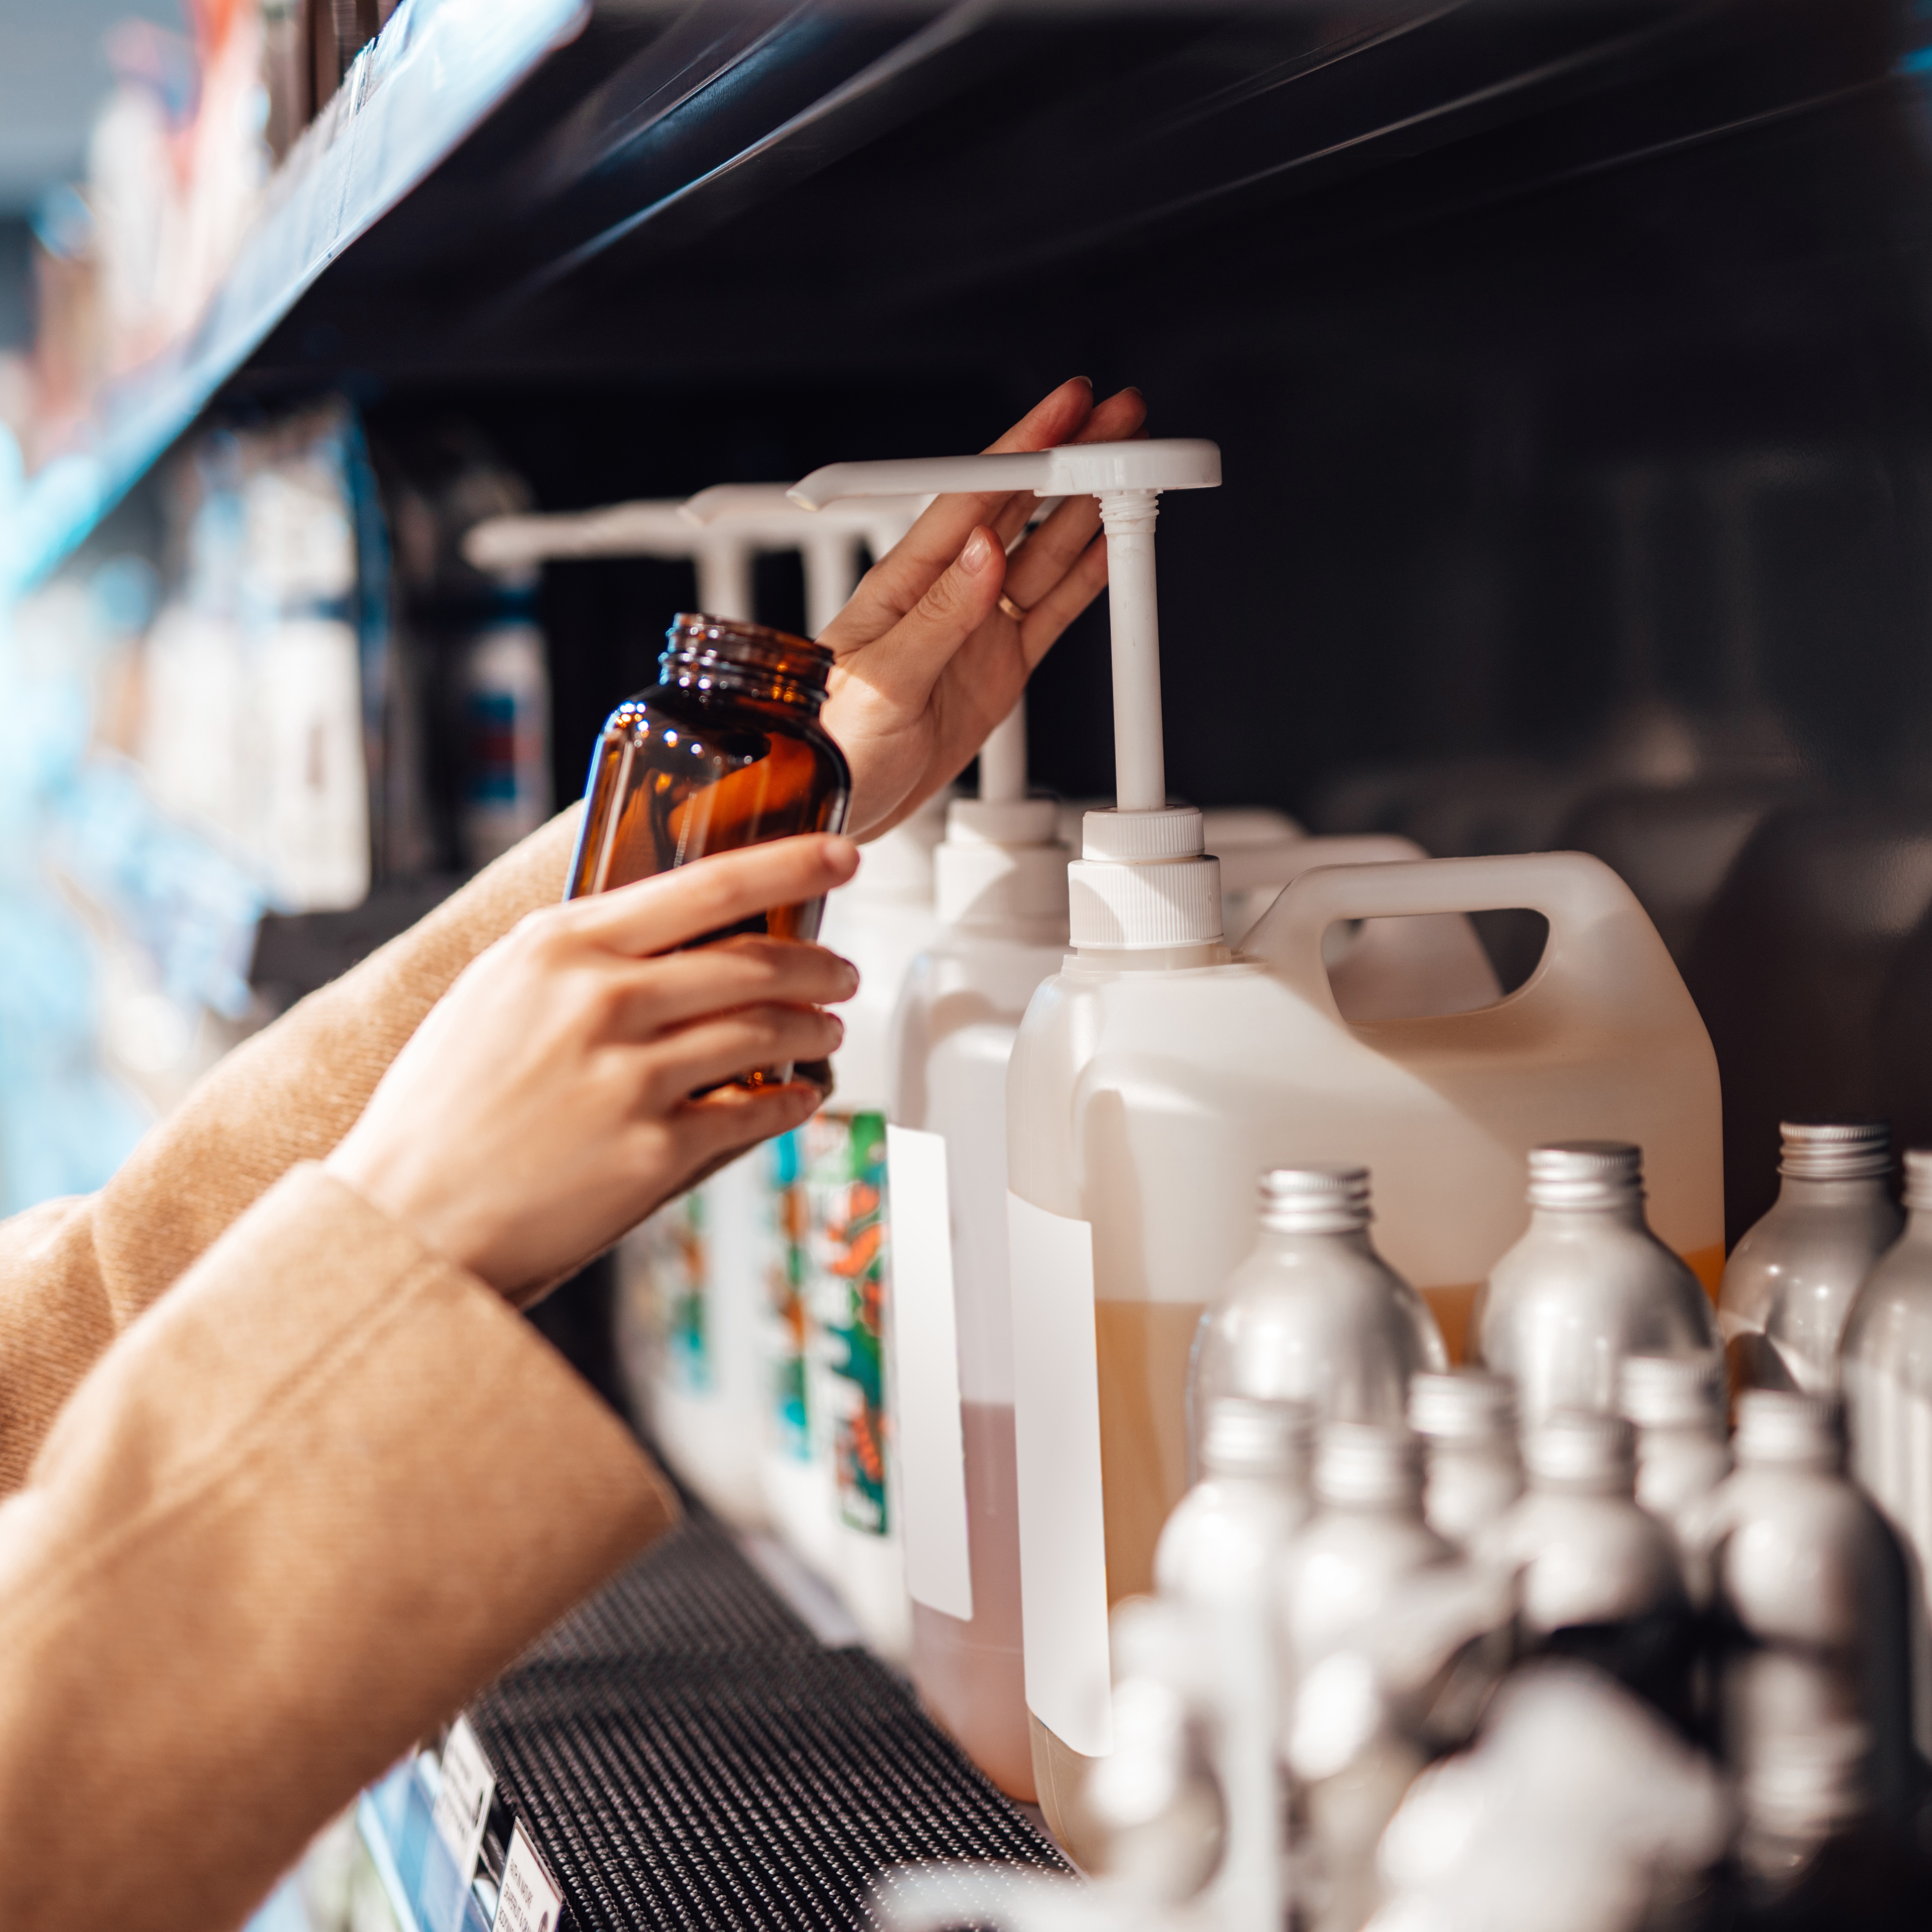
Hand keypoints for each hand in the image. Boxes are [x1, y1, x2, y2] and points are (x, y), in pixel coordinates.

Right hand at [326, 836, 859, 1302]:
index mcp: (561, 947)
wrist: (406, 1215)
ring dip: (812, 1029)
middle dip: (818, 964)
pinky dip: (790, 1101)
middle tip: (841, 971)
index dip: (789, 865)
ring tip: (825, 1028)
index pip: (705, 885)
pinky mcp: (653, 1152)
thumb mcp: (495, 991)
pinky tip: (799, 1096)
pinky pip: (753, 1113)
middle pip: (753, 962)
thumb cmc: (443, 1105)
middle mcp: (603, 1001)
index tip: (839, 854)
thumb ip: (576, 954)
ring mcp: (632, 1078)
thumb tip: (661, 929)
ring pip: (765, 1033)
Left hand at [819, 376, 1146, 837]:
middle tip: (1118, 422)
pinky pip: (1051, 613)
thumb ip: (936, 617)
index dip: (1024, 449)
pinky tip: (1111, 549)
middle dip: (1069, 462)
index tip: (1066, 411)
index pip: (973, 499)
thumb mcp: (881, 681)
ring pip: (1043, 555)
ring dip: (1086, 512)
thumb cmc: (830, 744)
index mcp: (904, 584)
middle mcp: (944, 596)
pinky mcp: (998, 669)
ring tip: (1130, 472)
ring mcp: (976, 631)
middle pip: (1018, 511)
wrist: (833, 805)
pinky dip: (1085, 580)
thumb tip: (982, 552)